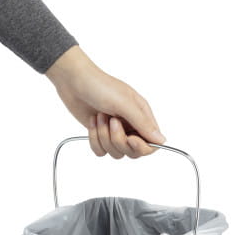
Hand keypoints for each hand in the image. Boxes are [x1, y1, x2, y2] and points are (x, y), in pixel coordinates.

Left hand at [46, 46, 165, 158]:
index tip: (130, 138)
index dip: (141, 146)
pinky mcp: (100, 135)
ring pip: (116, 152)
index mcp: (142, 116)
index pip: (151, 143)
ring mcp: (115, 131)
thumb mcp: (124, 103)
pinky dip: (94, 139)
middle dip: (119, 140)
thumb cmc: (100, 86)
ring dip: (104, 137)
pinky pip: (101, 151)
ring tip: (100, 117)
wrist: (73, 81)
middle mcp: (131, 125)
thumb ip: (142, 123)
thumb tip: (161, 140)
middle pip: (133, 152)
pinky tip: (93, 122)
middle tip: (111, 122)